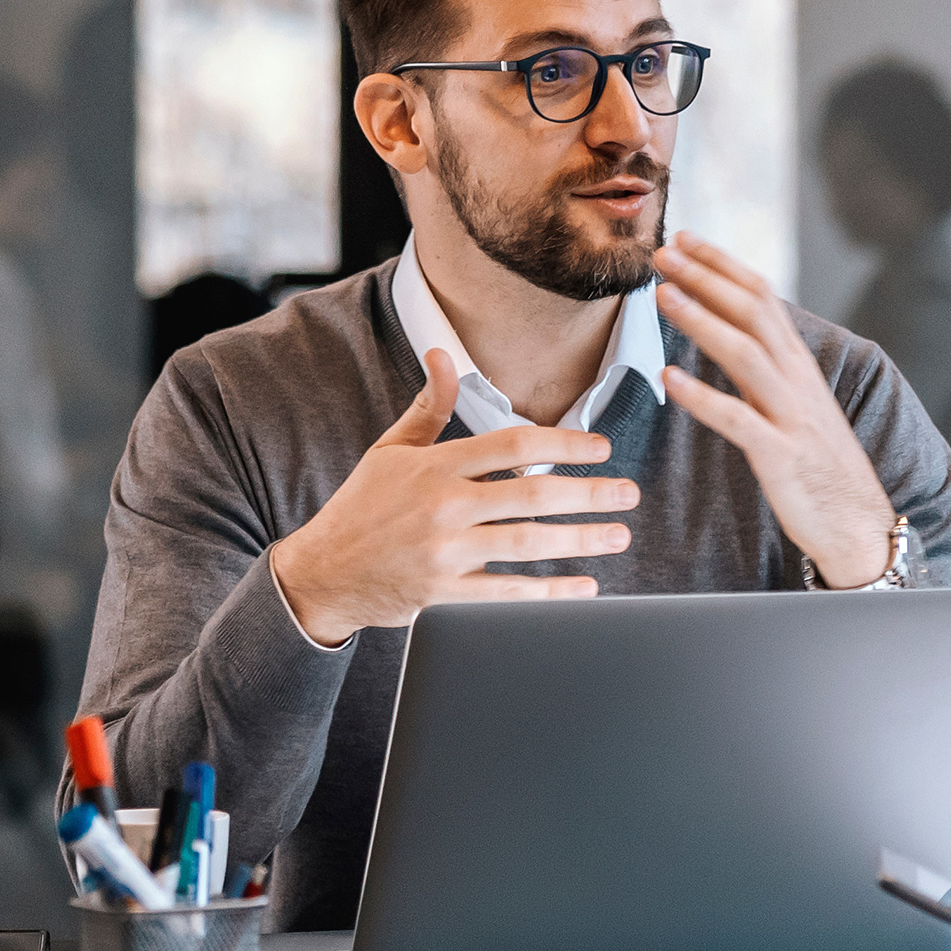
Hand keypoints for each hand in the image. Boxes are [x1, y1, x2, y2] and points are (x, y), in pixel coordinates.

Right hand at [262, 348, 637, 644]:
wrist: (322, 574)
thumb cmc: (361, 507)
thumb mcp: (390, 449)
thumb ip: (427, 405)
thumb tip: (443, 354)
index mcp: (435, 465)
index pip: (514, 444)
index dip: (565, 442)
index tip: (601, 448)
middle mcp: (444, 507)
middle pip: (533, 493)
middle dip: (590, 492)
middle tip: (628, 492)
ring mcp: (446, 553)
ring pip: (529, 544)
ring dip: (582, 539)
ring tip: (618, 535)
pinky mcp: (445, 596)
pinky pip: (509, 594)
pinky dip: (551, 593)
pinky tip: (585, 588)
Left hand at [650, 233, 899, 583]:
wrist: (859, 524)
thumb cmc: (818, 464)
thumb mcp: (794, 403)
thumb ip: (765, 366)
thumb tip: (727, 329)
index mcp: (798, 364)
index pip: (761, 296)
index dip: (722, 264)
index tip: (685, 238)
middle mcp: (797, 380)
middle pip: (753, 312)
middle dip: (707, 277)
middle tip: (664, 251)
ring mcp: (791, 416)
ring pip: (745, 354)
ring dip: (702, 320)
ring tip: (662, 296)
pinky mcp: (781, 456)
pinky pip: (739, 420)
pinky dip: (703, 397)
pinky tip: (670, 379)